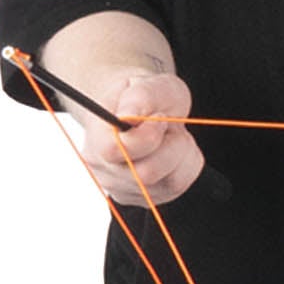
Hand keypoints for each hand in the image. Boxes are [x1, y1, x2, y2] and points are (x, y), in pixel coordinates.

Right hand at [79, 70, 204, 206]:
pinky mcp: (146, 199)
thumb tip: (130, 117)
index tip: (159, 117)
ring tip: (171, 136)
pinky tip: (174, 151)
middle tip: (168, 125)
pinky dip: (187, 165)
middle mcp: (104, 171)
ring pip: (169, 182)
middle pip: (147, 173)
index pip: (116, 151)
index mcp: (96, 138)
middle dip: (171, 145)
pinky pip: (179, 186)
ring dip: (181, 154)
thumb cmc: (142, 98)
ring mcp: (124, 189)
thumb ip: (139, 98)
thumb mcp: (146, 83)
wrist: (142, 112)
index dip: (146, 135)